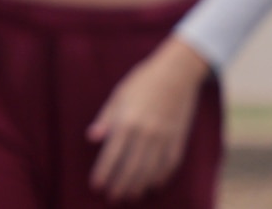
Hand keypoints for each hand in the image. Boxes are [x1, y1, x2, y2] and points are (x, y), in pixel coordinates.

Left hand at [87, 35, 211, 201]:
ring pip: (150, 170)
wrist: (176, 74)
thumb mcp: (118, 96)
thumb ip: (106, 119)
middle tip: (112, 197)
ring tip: (130, 195)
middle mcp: (146, 134)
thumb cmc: (142, 82)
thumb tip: (92, 138)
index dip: (104, 173)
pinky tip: (152, 184)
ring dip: (139, 185)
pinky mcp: (178, 140)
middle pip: (131, 168)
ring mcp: (164, 138)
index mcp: (127, 122)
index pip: (112, 155)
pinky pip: (169, 165)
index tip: (96, 186)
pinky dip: (160, 177)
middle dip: (121, 185)